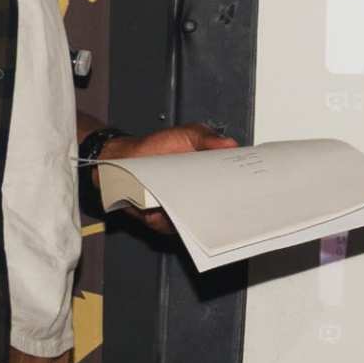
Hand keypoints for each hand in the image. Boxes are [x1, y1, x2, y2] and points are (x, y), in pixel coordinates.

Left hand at [96, 125, 239, 237]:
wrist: (124, 158)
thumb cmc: (155, 146)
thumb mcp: (186, 134)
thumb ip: (207, 138)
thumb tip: (231, 144)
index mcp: (207, 174)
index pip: (228, 184)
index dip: (236, 186)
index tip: (240, 185)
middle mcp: (196, 194)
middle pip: (215, 207)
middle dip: (217, 206)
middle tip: (211, 200)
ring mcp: (180, 208)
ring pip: (192, 221)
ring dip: (187, 216)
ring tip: (174, 203)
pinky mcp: (162, 220)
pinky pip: (169, 227)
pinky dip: (162, 221)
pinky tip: (155, 210)